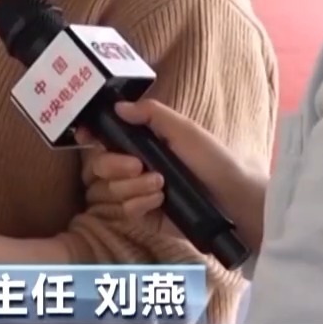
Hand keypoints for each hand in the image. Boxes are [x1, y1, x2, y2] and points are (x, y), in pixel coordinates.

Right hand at [80, 100, 267, 254]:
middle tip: (138, 165)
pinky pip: (126, 210)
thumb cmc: (215, 160)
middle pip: (102, 165)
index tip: (87, 135)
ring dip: (134, 186)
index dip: (94, 136)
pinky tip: (160, 200)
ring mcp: (143, 193)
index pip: (110, 139)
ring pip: (113, 189)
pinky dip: (140, 203)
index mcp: (147, 143)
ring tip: (161, 185)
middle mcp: (141, 167)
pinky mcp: (148, 217)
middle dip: (115, 165)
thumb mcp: (185, 130)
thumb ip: (151, 114)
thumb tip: (118, 107)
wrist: (235, 201)